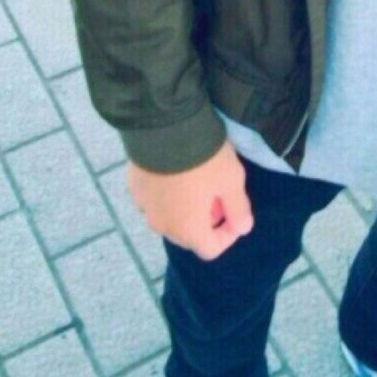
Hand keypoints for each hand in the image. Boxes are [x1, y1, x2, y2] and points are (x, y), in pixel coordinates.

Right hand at [128, 140, 253, 259]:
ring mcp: (144, 206)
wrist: (165, 126)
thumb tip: (243, 229)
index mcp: (187, 230)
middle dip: (207, 222)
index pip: (211, 249)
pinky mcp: (133, 187)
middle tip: (219, 196)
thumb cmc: (204, 158)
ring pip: (170, 218)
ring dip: (186, 209)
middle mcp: (161, 225)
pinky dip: (168, 195)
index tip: (236, 213)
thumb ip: (239, 208)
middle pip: (188, 235)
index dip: (228, 235)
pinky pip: (155, 200)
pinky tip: (177, 172)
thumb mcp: (231, 180)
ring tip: (199, 183)